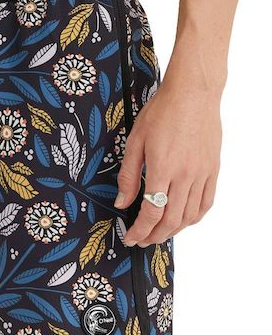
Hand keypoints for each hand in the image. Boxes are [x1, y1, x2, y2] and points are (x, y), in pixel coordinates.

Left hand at [114, 63, 222, 246]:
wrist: (193, 93)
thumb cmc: (162, 112)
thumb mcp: (135, 141)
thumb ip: (129, 175)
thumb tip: (122, 202)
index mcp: (163, 168)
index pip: (151, 212)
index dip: (140, 230)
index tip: (130, 237)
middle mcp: (185, 175)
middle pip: (171, 220)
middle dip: (154, 236)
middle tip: (142, 240)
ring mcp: (202, 173)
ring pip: (190, 215)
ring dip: (174, 231)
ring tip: (160, 234)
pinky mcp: (213, 169)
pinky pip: (207, 202)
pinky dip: (195, 217)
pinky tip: (184, 220)